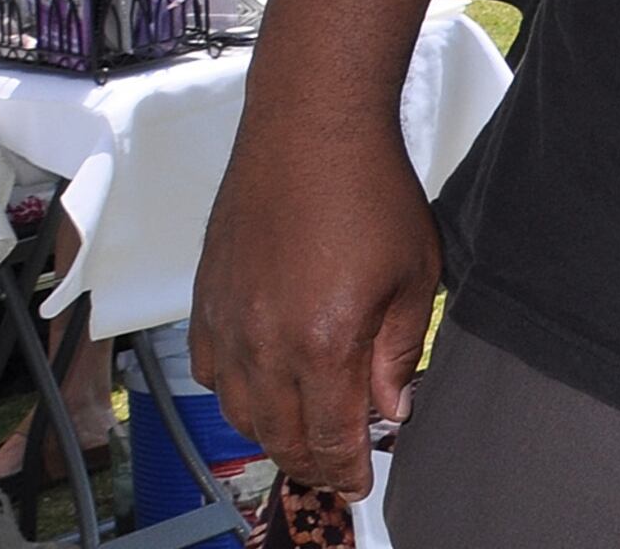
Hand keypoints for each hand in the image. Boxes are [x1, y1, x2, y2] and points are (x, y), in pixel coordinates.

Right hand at [189, 126, 438, 494]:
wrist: (310, 134)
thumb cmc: (371, 194)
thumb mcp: (414, 278)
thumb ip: (398, 353)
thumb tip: (389, 408)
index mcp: (322, 344)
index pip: (329, 437)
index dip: (345, 469)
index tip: (359, 484)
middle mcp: (264, 344)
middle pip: (280, 434)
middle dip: (312, 461)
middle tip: (337, 469)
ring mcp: (226, 323)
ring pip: (241, 410)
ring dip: (274, 433)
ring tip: (306, 436)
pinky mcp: (206, 301)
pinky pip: (214, 372)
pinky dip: (238, 394)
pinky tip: (265, 389)